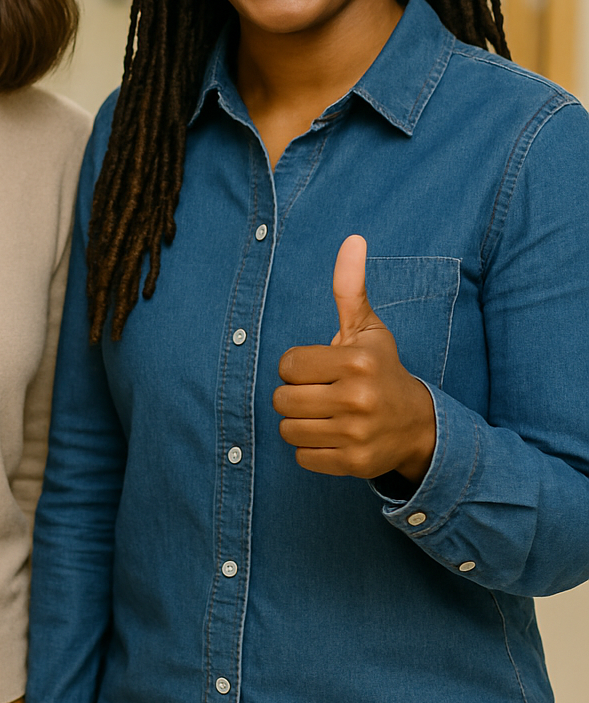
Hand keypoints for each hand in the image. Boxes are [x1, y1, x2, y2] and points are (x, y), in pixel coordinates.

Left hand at [273, 235, 434, 483]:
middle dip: (295, 395)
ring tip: (326, 415)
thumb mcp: (368, 329)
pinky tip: (334, 436)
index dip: (297, 367)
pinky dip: (311, 449)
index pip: (288, 365)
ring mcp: (357, 433)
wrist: (418, 425)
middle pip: (282, 399)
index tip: (320, 369)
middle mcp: (359, 398)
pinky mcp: (354, 463)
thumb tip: (353, 239)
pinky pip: (302, 457)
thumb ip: (350, 288)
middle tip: (321, 393)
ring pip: (289, 430)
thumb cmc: (381, 370)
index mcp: (358, 361)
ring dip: (300, 423)